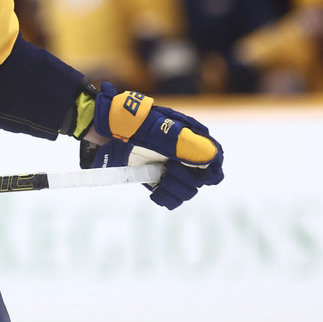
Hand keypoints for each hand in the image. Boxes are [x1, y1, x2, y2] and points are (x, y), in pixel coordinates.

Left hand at [82, 83, 223, 209]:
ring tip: (160, 181)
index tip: (199, 175)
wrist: (107, 131)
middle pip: (202, 179)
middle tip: (168, 171)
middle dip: (186, 179)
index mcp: (190, 137)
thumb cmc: (131, 124)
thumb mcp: (154, 128)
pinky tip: (156, 192)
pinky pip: (172, 199)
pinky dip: (166, 198)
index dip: (211, 169)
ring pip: (188, 191)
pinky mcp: (159, 181)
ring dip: (175, 189)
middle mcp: (184, 155)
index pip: (215, 157)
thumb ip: (181, 141)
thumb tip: (210, 155)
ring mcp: (172, 169)